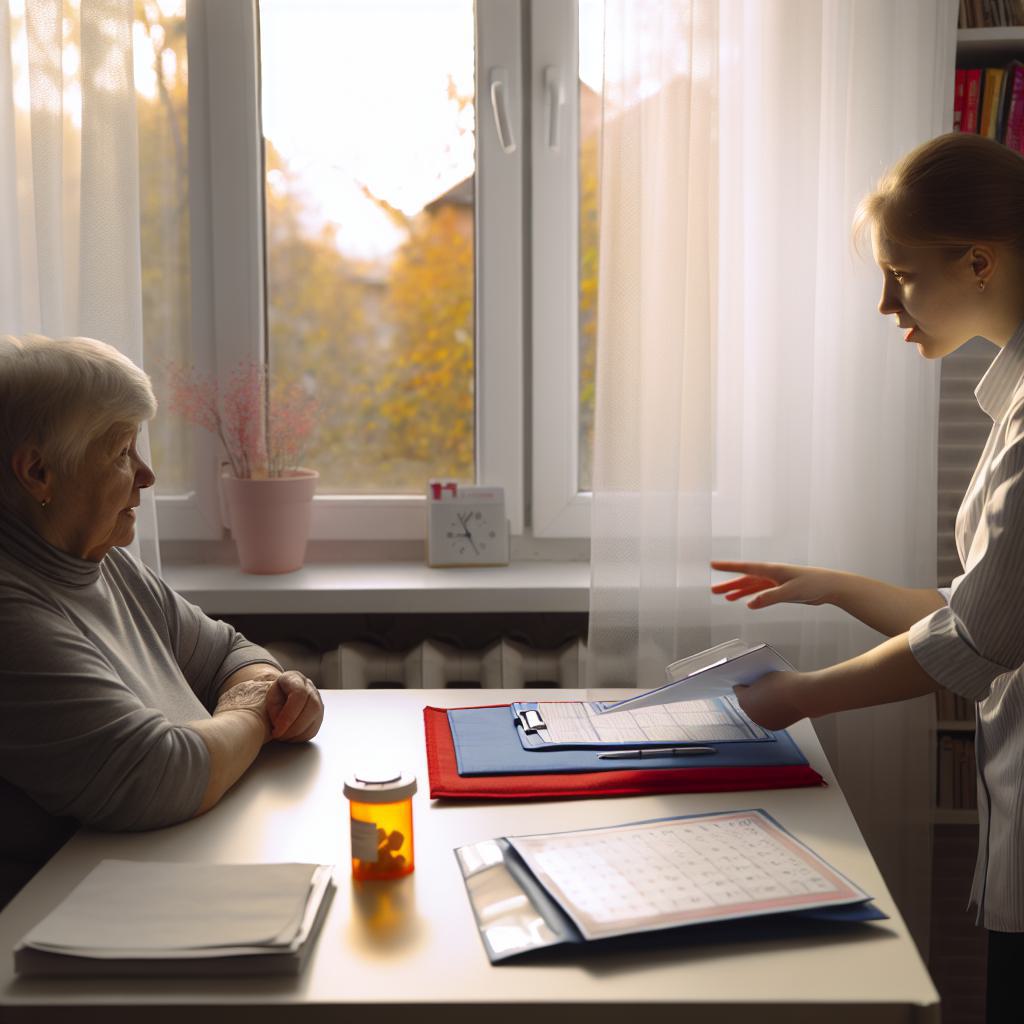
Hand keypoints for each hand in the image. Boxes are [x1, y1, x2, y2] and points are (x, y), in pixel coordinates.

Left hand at [264, 670, 323, 742]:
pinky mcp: (319, 716)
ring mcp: (318, 701)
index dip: (289, 714)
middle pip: (312, 707)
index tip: (277, 728)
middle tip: (279, 735)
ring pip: (315, 719)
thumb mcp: (268, 696)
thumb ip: (274, 706)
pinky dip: (300, 737)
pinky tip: (289, 737)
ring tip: (282, 737)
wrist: (279, 696)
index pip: (299, 694)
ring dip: (297, 733)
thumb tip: (281, 722)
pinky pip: (314, 729)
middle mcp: (310, 688)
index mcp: (295, 679)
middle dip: (294, 726)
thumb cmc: (272, 697)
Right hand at [710, 560, 836, 609]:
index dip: (728, 567)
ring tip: (725, 597)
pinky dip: (751, 596)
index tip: (714, 564)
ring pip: (752, 586)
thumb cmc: (814, 584)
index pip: (745, 568)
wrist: (830, 587)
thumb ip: (770, 597)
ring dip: (738, 591)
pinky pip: (761, 593)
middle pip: (745, 579)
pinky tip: (745, 601)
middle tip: (714, 590)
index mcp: (772, 570)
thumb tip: (750, 604)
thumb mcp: (790, 592)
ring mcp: (776, 582)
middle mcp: (771, 574)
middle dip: (729, 584)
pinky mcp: (781, 590)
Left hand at [733, 671, 805, 730]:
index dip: (744, 686)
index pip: (738, 690)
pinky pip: (767, 719)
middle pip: (747, 703)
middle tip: (760, 690)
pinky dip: (770, 714)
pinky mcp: (772, 727)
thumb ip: (756, 683)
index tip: (748, 683)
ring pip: (756, 712)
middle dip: (752, 697)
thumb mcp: (765, 677)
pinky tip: (778, 706)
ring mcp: (761, 721)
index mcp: (744, 699)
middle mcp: (749, 713)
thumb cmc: (785, 684)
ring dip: (760, 707)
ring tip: (771, 698)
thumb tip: (757, 687)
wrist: (801, 696)